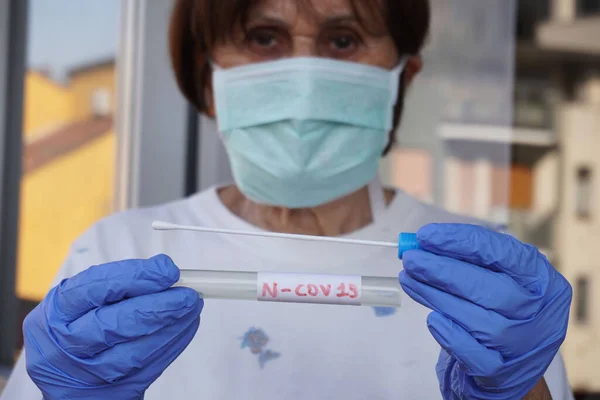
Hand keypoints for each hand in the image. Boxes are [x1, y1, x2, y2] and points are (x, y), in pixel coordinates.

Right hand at [23, 255, 202, 399]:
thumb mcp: (81, 300)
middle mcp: (67, 344)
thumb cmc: (78, 325)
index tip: (168, 270)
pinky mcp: (111, 392)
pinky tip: (185, 327)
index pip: (96, 288)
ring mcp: (87, 373)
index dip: (136, 277)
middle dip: (159, 307)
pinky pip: (148, 369)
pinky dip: (171, 345)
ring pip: (135, 352)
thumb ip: (118, 284)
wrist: (67, 373)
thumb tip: (164, 269)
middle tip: (188, 295)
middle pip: (115, 325)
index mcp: (57, 311)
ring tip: (192, 308)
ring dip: (171, 327)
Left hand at [399, 224, 571, 399]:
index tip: (425, 236)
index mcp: (542, 280)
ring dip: (437, 298)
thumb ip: (466, 258)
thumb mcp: (496, 276)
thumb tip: (420, 243)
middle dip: (443, 271)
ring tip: (409, 281)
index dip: (461, 241)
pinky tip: (432, 318)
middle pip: (491, 289)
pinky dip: (451, 336)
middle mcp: (540, 312)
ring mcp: (525, 345)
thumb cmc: (498, 306)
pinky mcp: (505, 373)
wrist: (511, 359)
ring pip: (480, 322)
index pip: (503, 253)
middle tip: (411, 260)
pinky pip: (474, 355)